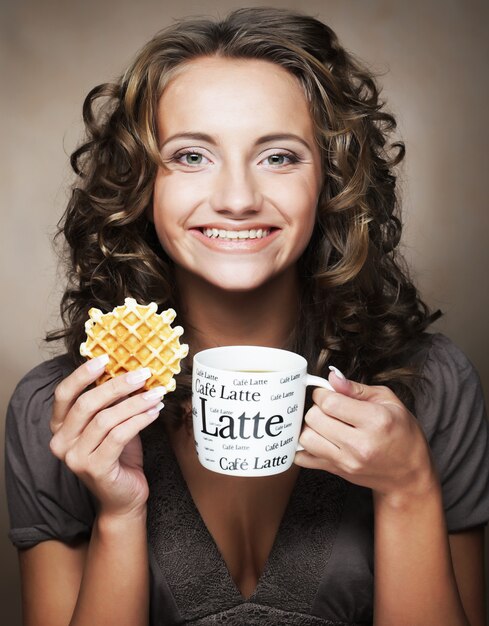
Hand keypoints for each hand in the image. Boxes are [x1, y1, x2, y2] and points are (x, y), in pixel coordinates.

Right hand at [49, 356, 165, 518]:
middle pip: (86, 404)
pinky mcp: (95, 469)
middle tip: (142, 374)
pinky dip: (139, 420)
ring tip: (156, 394)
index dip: (81, 375)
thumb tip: (129, 369)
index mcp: (60, 427)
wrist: (123, 497)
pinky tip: (154, 411)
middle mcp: (61, 442)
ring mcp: (75, 458)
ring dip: (135, 403)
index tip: (104, 359)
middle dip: (117, 386)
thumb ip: (111, 402)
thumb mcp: (111, 423)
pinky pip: (119, 435)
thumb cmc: (117, 456)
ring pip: (105, 419)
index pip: (63, 395)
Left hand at [295, 370, 436, 500]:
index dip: (323, 393)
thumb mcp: (388, 401)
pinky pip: (303, 459)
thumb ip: (356, 388)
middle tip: (329, 408)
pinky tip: (318, 439)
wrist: (409, 473)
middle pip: (314, 418)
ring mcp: (347, 461)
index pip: (329, 402)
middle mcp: (360, 444)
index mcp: (375, 421)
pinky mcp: (337, 472)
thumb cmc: (402, 434)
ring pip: (305, 438)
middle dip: (316, 408)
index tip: (328, 393)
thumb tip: (332, 377)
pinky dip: (303, 447)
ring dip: (310, 427)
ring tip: (324, 423)